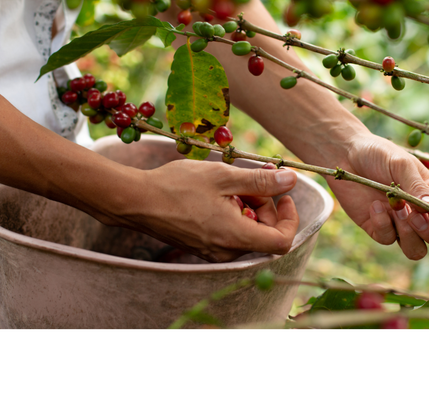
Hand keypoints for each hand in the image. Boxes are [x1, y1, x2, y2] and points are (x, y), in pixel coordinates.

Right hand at [115, 160, 299, 262]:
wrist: (137, 201)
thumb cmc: (177, 186)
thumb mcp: (224, 176)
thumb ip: (261, 180)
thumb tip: (291, 180)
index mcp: (235, 236)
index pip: (282, 241)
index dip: (290, 218)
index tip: (284, 196)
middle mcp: (227, 251)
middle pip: (264, 233)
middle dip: (265, 205)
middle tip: (249, 180)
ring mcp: (214, 252)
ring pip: (247, 232)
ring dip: (248, 207)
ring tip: (229, 184)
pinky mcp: (204, 247)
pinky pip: (231, 233)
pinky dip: (234, 214)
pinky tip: (218, 195)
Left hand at [328, 134, 428, 259]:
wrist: (345, 154)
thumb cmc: (378, 154)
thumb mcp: (401, 164)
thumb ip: (418, 187)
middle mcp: (419, 212)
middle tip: (414, 219)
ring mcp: (398, 222)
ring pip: (416, 250)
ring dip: (408, 236)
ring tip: (396, 210)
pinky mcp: (377, 227)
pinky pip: (387, 239)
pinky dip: (382, 225)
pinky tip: (374, 205)